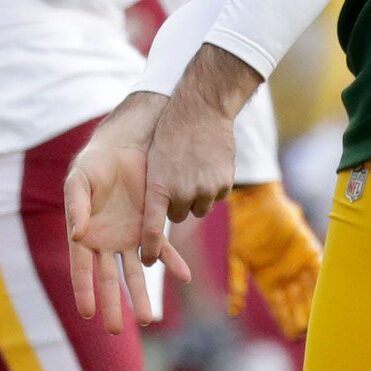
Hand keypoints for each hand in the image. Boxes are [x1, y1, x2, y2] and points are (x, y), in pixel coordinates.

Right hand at [64, 93, 190, 333]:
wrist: (124, 147)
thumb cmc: (94, 164)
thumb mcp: (79, 180)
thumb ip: (76, 205)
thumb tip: (76, 233)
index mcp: (84, 235)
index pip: (82, 268)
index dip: (84, 290)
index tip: (88, 313)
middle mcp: (106, 242)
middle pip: (109, 279)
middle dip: (113, 304)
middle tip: (116, 329)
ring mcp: (130, 237)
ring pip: (137, 272)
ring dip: (141, 295)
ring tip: (148, 320)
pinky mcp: (151, 227)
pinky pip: (164, 248)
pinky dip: (174, 262)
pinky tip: (184, 276)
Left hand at [137, 46, 260, 263]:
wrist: (202, 109)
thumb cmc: (171, 131)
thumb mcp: (154, 159)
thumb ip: (157, 188)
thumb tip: (159, 216)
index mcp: (158, 187)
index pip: (152, 228)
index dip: (150, 249)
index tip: (147, 262)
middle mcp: (182, 193)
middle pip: (178, 215)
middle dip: (177, 202)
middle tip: (176, 178)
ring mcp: (206, 190)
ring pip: (199, 206)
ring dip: (196, 194)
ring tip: (193, 167)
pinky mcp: (224, 184)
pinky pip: (216, 196)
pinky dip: (213, 185)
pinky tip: (208, 164)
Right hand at [227, 181, 322, 338]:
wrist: (255, 203)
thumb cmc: (244, 230)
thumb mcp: (237, 260)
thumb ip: (238, 286)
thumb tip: (232, 313)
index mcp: (268, 280)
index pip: (279, 306)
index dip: (285, 320)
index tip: (291, 335)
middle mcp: (286, 276)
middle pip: (296, 302)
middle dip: (301, 317)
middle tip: (307, 332)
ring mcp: (299, 264)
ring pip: (309, 290)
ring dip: (313, 305)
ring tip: (318, 320)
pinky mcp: (309, 250)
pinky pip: (318, 270)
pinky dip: (322, 281)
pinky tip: (326, 295)